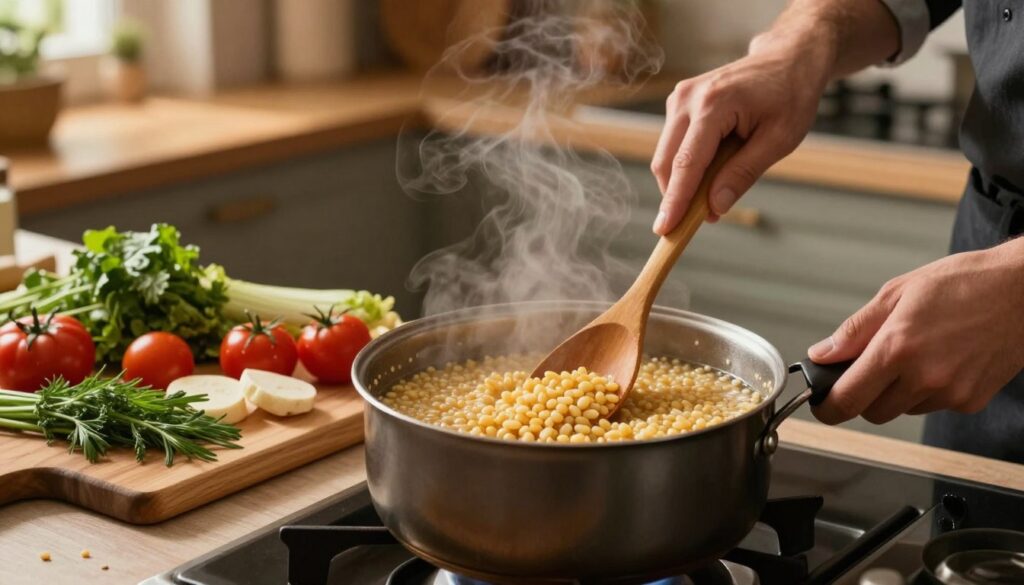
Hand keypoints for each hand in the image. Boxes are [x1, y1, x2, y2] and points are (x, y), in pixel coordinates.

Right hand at [650, 31, 831, 233]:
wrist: (787, 59)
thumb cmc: (790, 96)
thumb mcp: (779, 140)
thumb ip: (743, 173)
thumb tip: (714, 206)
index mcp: (714, 104)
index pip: (687, 163)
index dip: (675, 201)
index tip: (665, 230)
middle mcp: (688, 98)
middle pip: (666, 162)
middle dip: (676, 197)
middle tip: (697, 222)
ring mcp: (679, 99)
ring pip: (666, 156)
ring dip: (683, 182)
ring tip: (715, 193)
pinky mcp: (678, 104)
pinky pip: (673, 145)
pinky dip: (687, 166)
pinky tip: (712, 171)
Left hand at [810, 238, 1023, 424]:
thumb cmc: (965, 283)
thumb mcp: (898, 293)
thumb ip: (855, 330)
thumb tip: (823, 354)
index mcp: (897, 348)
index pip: (847, 400)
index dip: (827, 407)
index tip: (821, 404)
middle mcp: (924, 377)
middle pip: (872, 412)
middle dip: (863, 395)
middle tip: (872, 366)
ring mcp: (950, 393)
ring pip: (903, 409)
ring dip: (897, 391)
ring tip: (918, 352)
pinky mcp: (971, 400)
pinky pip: (933, 405)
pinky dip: (928, 390)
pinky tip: (943, 359)